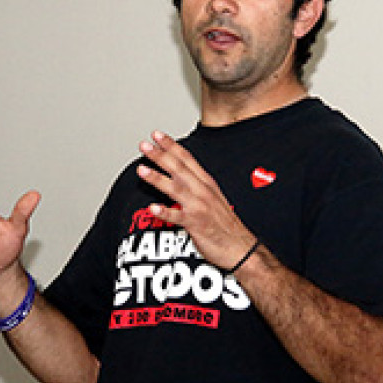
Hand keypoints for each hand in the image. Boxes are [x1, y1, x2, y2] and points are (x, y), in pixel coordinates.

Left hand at [136, 131, 255, 268]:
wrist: (240, 247)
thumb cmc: (225, 224)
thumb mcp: (213, 196)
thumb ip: (196, 183)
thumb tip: (179, 173)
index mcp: (206, 182)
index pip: (186, 159)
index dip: (171, 145)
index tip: (156, 135)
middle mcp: (202, 191)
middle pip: (178, 168)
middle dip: (160, 155)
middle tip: (144, 145)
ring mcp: (199, 207)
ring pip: (176, 188)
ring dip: (157, 178)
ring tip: (141, 169)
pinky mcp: (196, 224)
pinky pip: (178, 217)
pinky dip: (165, 212)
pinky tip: (152, 208)